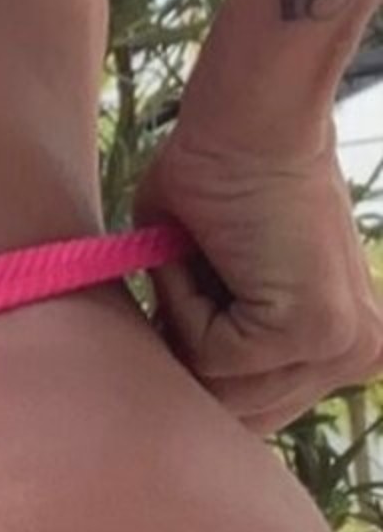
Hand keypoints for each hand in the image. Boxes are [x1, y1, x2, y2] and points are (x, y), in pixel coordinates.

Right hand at [131, 114, 382, 432]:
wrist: (250, 119)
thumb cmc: (219, 179)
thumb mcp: (216, 286)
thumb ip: (213, 344)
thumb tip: (174, 396)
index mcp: (347, 348)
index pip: (261, 411)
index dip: (204, 376)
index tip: (178, 323)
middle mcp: (358, 355)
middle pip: (243, 413)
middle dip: (193, 354)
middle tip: (189, 278)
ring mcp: (343, 348)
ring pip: (220, 387)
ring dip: (185, 322)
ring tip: (201, 256)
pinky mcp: (313, 332)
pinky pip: (211, 356)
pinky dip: (184, 303)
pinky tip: (203, 253)